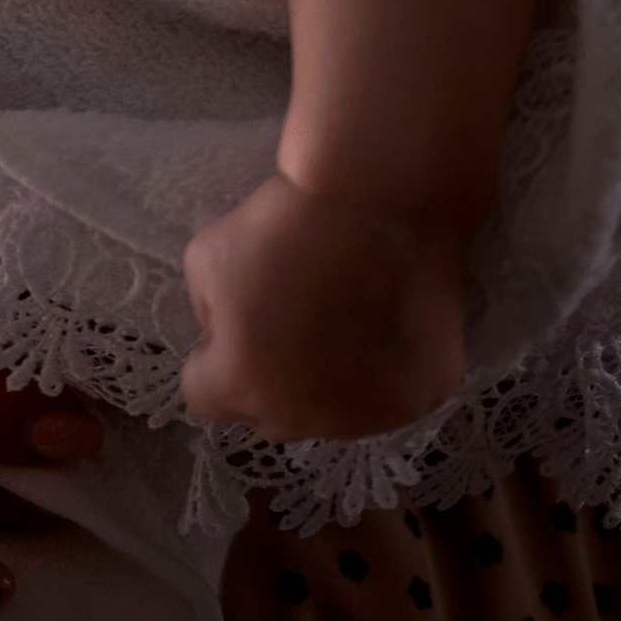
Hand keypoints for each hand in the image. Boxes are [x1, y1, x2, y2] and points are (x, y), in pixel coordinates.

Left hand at [182, 169, 466, 439]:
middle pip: (267, 415)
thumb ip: (208, 313)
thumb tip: (230, 336)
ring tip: (334, 319)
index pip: (203, 397)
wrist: (374, 201)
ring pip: (328, 415)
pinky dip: (375, 373)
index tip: (232, 322)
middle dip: (264, 377)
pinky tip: (377, 323)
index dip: (210, 356)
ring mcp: (368, 417)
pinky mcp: (417, 400)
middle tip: (283, 319)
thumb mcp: (206, 259)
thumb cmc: (284, 227)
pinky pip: (382, 399)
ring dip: (321, 382)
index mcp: (245, 387)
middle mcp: (305, 418)